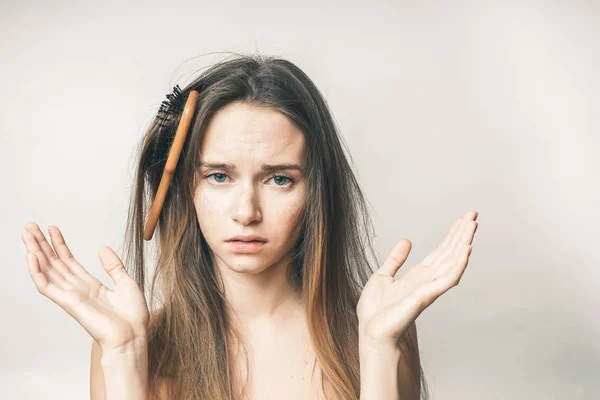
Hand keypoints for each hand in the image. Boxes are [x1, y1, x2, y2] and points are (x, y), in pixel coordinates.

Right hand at [21, 222, 149, 352]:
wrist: (133, 335)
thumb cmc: (132, 316)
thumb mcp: (126, 282)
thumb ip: (113, 266)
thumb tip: (103, 248)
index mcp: (90, 285)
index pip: (69, 261)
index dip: (59, 244)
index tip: (52, 228)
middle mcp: (77, 289)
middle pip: (54, 262)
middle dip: (41, 244)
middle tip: (30, 226)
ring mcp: (71, 295)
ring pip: (46, 270)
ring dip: (35, 252)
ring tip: (27, 234)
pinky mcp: (68, 303)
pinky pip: (47, 286)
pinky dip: (37, 271)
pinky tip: (31, 256)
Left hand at [356, 211, 478, 351]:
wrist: (371, 331)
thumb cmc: (376, 311)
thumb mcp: (383, 275)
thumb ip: (395, 259)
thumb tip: (406, 240)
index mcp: (418, 276)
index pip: (440, 251)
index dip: (451, 235)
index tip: (461, 219)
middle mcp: (428, 280)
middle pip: (449, 253)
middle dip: (461, 234)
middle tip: (473, 214)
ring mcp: (430, 288)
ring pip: (452, 261)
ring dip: (463, 242)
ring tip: (472, 225)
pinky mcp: (427, 295)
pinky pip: (448, 278)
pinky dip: (459, 263)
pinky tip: (467, 249)